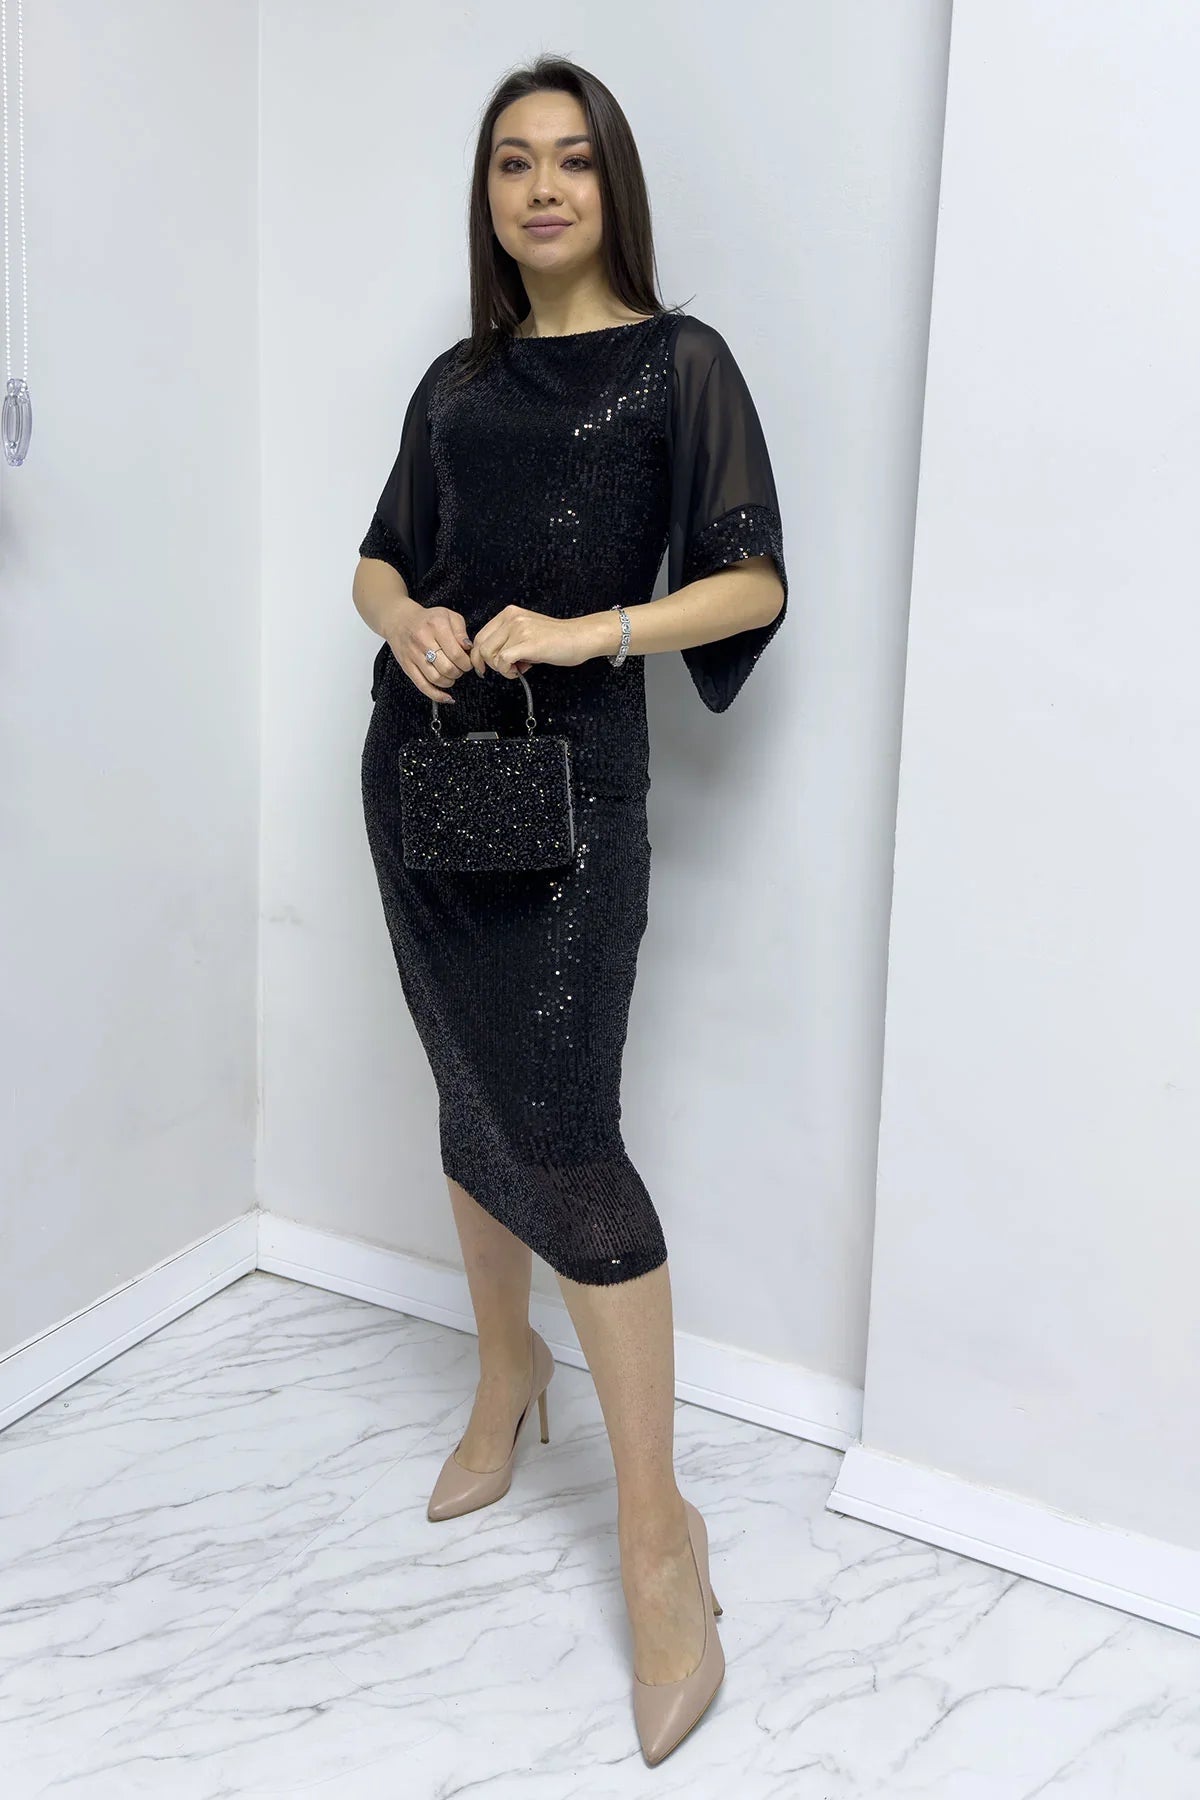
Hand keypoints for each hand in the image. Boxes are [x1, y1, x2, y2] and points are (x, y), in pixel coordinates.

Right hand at [387, 599, 473, 703]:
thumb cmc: (427, 619)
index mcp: (436, 626)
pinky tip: (446, 697)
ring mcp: (413, 655)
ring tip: (452, 675)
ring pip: (436, 678)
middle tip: (460, 668)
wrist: (400, 620)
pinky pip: (422, 686)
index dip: (466, 662)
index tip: (468, 662)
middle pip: (447, 668)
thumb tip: (469, 648)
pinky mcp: (407, 666)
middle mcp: (423, 640)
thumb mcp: (448, 616)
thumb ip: (461, 631)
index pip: (456, 653)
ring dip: (449, 682)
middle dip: (459, 672)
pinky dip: (436, 695)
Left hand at [468, 606, 597, 678]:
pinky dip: (508, 672)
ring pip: (490, 655)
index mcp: (509, 613)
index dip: (479, 655)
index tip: (484, 667)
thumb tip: (492, 658)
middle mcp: (511, 618)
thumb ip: (508, 640)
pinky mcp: (527, 643)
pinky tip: (520, 671)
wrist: (580, 637)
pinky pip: (503, 661)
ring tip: (518, 669)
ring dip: (501, 669)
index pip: (480, 636)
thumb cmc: (557, 639)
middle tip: (505, 670)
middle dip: (489, 664)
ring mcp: (518, 629)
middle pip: (481, 646)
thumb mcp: (526, 632)